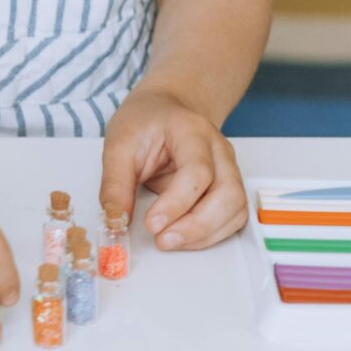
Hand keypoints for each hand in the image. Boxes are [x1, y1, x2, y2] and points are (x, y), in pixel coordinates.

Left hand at [101, 89, 247, 250]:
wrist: (166, 110)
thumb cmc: (145, 122)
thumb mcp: (119, 144)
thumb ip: (115, 183)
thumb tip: (116, 221)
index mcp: (192, 131)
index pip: (197, 171)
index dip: (176, 203)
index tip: (152, 224)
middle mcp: (219, 150)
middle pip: (227, 194)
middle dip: (197, 226)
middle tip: (163, 240)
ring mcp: (229, 168)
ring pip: (235, 209)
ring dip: (205, 234)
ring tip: (169, 241)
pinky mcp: (228, 187)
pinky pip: (232, 217)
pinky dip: (211, 234)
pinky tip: (184, 238)